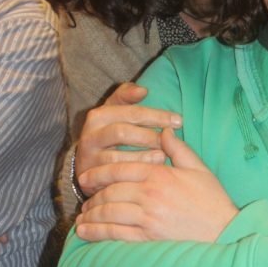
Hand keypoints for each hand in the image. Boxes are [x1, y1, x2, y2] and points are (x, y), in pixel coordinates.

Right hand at [75, 82, 181, 197]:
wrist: (87, 164)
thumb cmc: (108, 133)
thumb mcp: (114, 111)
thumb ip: (126, 96)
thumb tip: (143, 90)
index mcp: (98, 116)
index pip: (131, 112)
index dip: (156, 116)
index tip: (179, 120)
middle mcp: (90, 135)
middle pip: (123, 132)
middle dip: (150, 136)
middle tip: (171, 141)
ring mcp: (89, 157)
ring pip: (117, 156)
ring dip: (142, 156)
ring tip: (163, 156)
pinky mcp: (92, 176)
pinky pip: (114, 175)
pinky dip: (133, 172)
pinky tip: (150, 171)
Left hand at [76, 128, 238, 242]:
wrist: (226, 231)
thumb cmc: (213, 200)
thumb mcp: (198, 169)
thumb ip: (178, 149)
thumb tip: (164, 131)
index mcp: (159, 174)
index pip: (120, 169)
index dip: (98, 173)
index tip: (86, 178)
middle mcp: (150, 194)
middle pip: (110, 191)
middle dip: (93, 195)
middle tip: (84, 200)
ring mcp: (148, 216)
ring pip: (108, 212)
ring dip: (91, 215)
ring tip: (82, 219)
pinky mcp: (148, 237)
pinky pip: (115, 233)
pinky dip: (97, 232)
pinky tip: (85, 232)